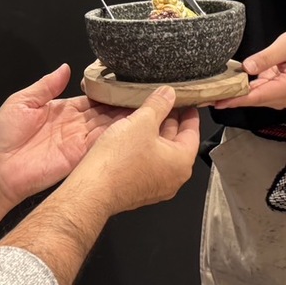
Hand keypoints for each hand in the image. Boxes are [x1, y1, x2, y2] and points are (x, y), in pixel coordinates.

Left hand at [0, 64, 129, 224]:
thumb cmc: (2, 136)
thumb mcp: (22, 101)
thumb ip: (46, 86)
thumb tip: (65, 67)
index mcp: (61, 110)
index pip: (91, 99)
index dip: (106, 91)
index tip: (123, 82)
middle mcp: (73, 125)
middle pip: (103, 112)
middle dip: (121, 104)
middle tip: (141, 93)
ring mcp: (77, 141)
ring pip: (107, 127)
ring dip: (123, 118)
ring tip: (144, 105)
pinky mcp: (78, 157)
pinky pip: (100, 143)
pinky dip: (115, 135)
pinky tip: (130, 124)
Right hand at [62, 86, 199, 215]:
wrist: (93, 190)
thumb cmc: (119, 161)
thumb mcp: (142, 122)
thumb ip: (158, 105)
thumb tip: (168, 94)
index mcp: (181, 162)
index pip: (192, 132)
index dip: (189, 113)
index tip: (186, 102)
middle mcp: (173, 178)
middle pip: (176, 142)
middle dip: (169, 121)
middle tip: (163, 103)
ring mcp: (155, 185)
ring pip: (160, 153)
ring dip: (154, 134)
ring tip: (144, 114)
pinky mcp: (139, 188)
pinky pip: (147, 163)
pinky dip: (143, 147)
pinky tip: (131, 134)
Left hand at [214, 28, 285, 109]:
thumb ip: (267, 57)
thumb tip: (247, 68)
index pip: (258, 96)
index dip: (237, 100)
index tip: (218, 102)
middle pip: (254, 100)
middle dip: (230, 99)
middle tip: (204, 98)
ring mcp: (281, 98)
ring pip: (253, 99)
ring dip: (233, 97)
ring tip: (210, 94)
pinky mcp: (276, 95)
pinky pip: (256, 95)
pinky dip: (241, 92)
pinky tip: (225, 90)